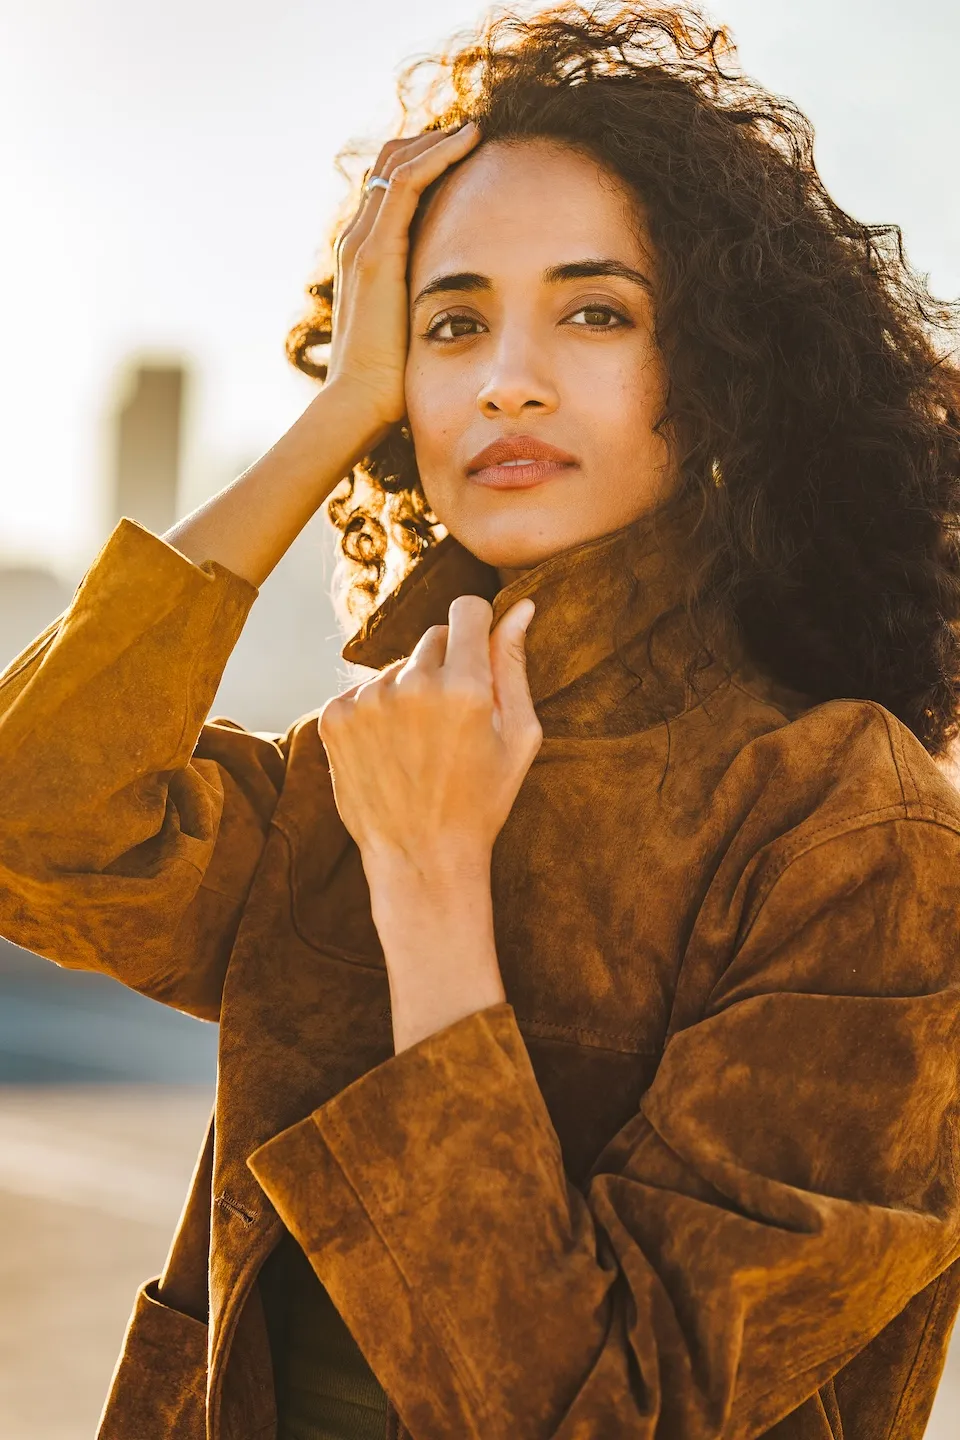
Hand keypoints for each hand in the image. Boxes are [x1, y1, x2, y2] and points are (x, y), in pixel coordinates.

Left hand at [318, 595, 541, 873]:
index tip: (477, 654)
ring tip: (419, 745)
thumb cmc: (482, 800)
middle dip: (446, 667)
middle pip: (433, 638)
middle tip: (452, 723)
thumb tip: (522, 607)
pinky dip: (376, 712)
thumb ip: (514, 664)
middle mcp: (412, 685)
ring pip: (397, 666)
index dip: (476, 627)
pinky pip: (363, 689)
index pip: (467, 609)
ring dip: (409, 691)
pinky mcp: (334, 717)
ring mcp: (368, 701)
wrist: (422, 857)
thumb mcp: (518, 735)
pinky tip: (390, 751)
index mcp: (466, 687)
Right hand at [326, 121, 481, 429]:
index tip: (467, 154)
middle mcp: (357, 242)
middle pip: (388, 163)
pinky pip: (405, 182)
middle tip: (473, 133)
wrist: (358, 406)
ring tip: (476, 129)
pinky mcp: (375, 253)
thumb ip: (425, 310)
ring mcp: (361, 244)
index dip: (425, 162)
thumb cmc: (388, 385)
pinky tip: (469, 142)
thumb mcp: (412, 334)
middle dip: (430, 142)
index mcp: (365, 258)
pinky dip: (437, 155)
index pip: (389, 188)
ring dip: (437, 140)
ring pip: (396, 163)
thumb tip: (462, 314)